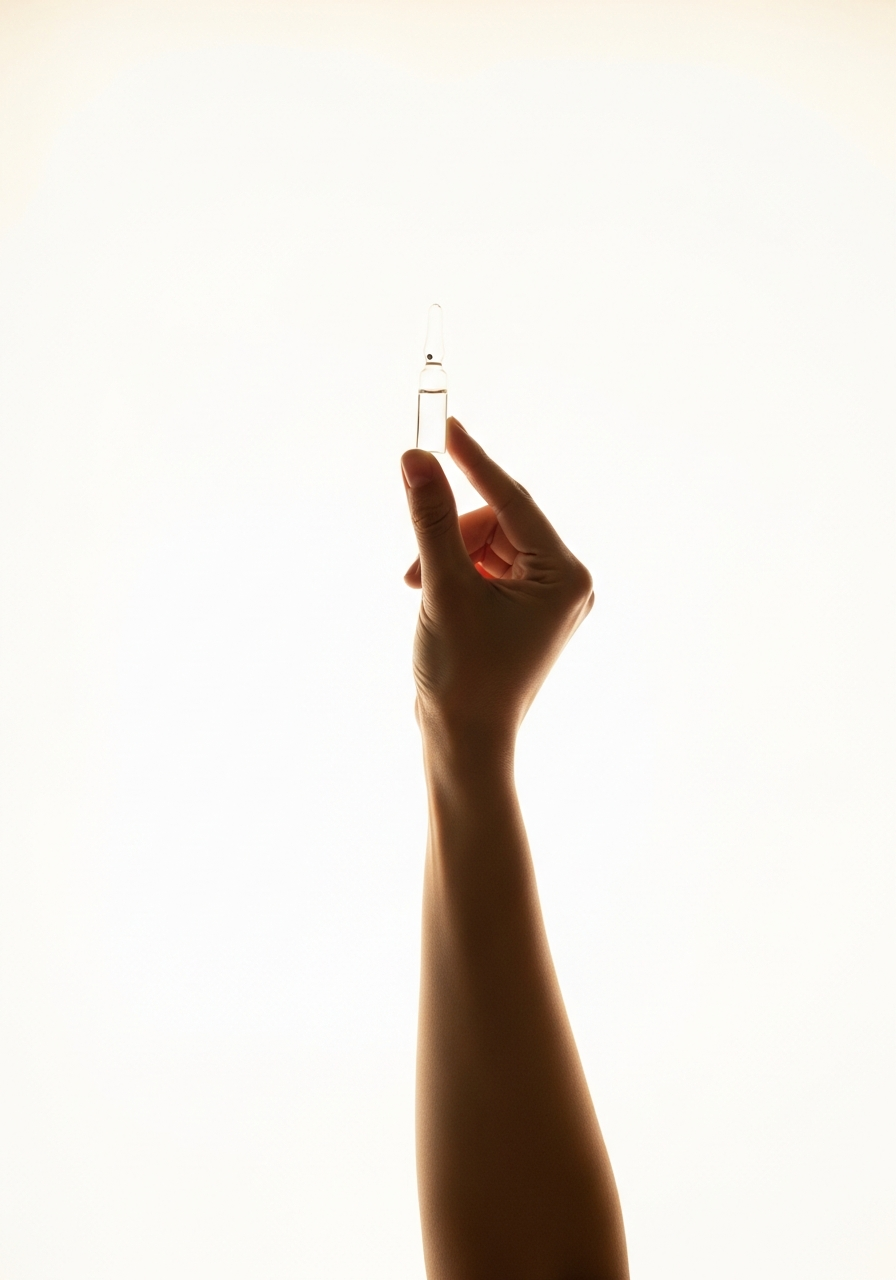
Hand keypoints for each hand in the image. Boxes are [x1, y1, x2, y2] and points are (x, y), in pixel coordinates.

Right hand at [401, 418, 593, 744]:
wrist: (465, 742)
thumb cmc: (462, 675)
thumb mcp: (442, 587)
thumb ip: (431, 518)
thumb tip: (416, 459)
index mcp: (565, 576)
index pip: (513, 500)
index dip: (475, 462)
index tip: (444, 427)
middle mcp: (568, 583)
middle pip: (500, 522)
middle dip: (452, 533)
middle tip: (414, 566)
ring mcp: (550, 599)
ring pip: (490, 543)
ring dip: (449, 555)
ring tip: (421, 590)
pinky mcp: (528, 611)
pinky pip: (490, 567)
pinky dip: (458, 571)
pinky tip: (436, 598)